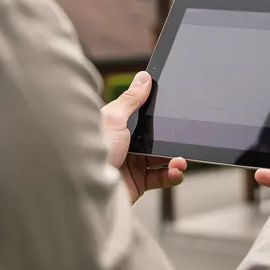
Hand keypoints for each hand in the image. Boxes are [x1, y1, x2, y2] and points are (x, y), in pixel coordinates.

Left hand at [100, 71, 186, 203]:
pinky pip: (161, 177)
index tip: (174, 109)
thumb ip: (131, 99)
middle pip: (155, 137)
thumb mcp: (113, 119)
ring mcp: (131, 164)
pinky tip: (176, 172)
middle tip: (182, 138)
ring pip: (162, 157)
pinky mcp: (137, 183)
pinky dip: (172, 175)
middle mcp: (124, 144)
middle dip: (172, 138)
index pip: (142, 114)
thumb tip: (144, 77)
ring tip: (180, 161)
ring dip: (176, 158)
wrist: (87, 191)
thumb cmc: (94, 152)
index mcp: (117, 126)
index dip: (158, 112)